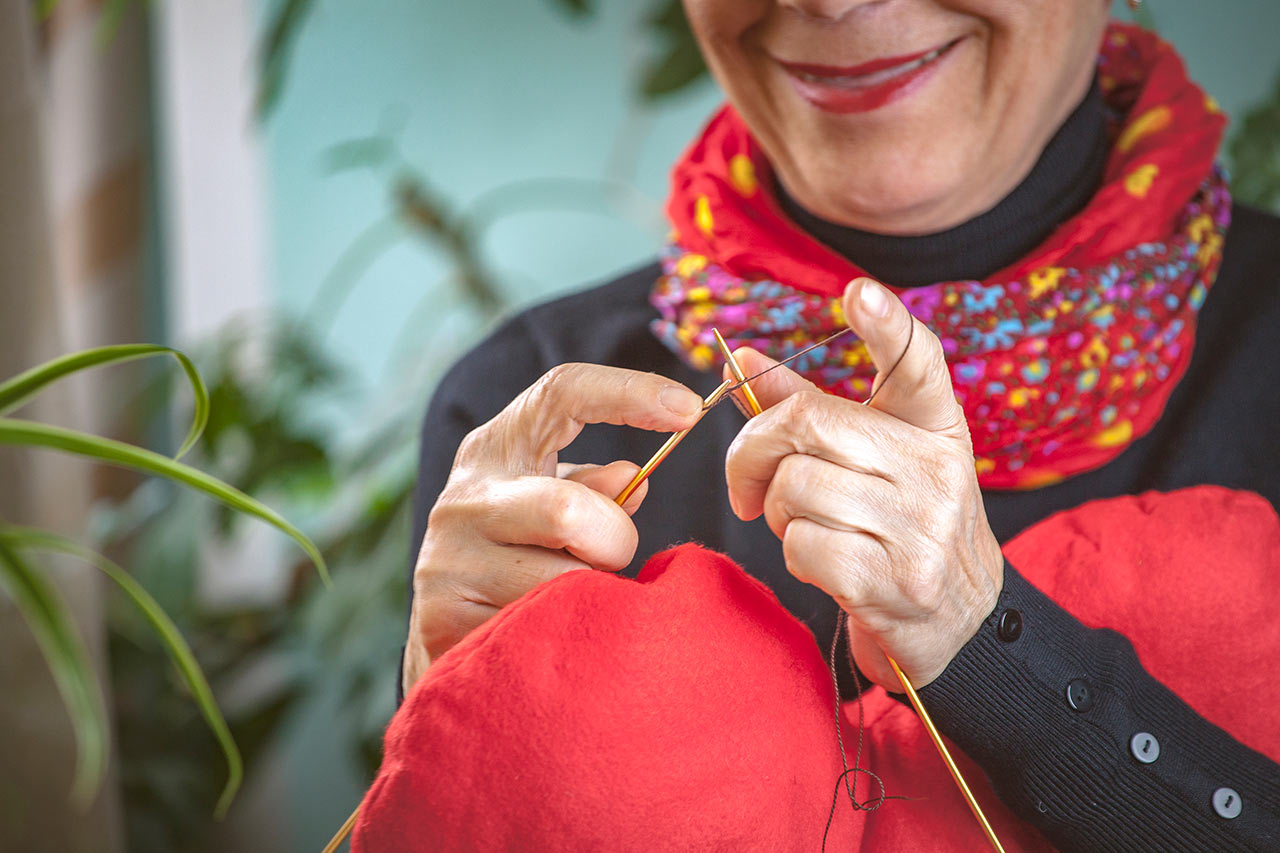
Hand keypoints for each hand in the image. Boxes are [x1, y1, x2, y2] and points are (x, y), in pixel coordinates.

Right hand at [403, 363, 703, 692]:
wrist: (445, 654)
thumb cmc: (519, 564)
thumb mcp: (552, 512)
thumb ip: (594, 491)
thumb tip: (629, 479)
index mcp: (495, 451)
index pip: (560, 393)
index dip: (629, 392)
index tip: (688, 409)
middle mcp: (464, 497)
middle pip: (569, 509)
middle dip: (612, 543)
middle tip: (606, 563)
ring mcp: (447, 559)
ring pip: (565, 581)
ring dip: (591, 598)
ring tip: (569, 605)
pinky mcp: (444, 620)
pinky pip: (545, 627)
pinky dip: (567, 635)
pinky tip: (547, 636)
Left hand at [724, 278, 1003, 689]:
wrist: (962, 625)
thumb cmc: (902, 527)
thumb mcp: (876, 462)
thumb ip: (810, 408)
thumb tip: (740, 359)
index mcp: (935, 430)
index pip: (919, 362)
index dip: (888, 324)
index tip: (858, 292)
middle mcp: (935, 470)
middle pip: (806, 422)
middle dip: (753, 450)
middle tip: (749, 481)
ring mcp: (918, 527)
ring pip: (793, 485)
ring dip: (776, 510)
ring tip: (805, 524)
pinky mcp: (894, 581)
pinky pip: (801, 544)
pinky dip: (793, 553)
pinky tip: (822, 562)